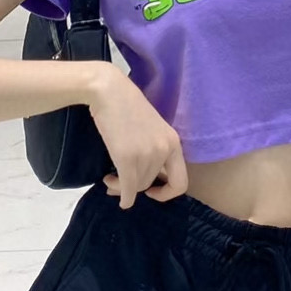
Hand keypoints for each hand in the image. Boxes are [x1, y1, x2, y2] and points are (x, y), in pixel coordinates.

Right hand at [86, 65, 188, 209]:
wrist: (110, 91)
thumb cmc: (127, 106)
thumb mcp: (151, 129)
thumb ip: (154, 150)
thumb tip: (147, 180)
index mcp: (173, 142)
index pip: (181, 182)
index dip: (166, 193)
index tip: (151, 191)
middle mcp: (165, 150)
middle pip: (151, 183)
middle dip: (135, 188)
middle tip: (118, 183)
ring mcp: (147, 154)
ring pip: (137, 186)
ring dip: (121, 187)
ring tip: (109, 177)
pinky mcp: (128, 157)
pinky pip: (128, 188)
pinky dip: (123, 198)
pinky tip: (117, 197)